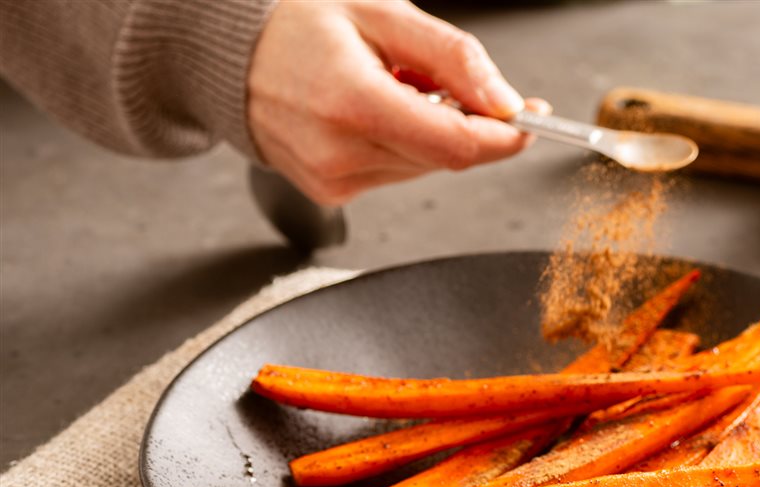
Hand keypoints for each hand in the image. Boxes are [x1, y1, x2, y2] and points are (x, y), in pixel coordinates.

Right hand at [246, 0, 544, 205]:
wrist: (225, 51)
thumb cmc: (298, 23)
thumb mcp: (383, 14)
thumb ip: (453, 58)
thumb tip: (506, 102)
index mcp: (351, 102)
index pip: (456, 144)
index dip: (503, 136)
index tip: (530, 119)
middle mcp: (338, 152)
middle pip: (446, 158)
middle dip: (468, 125)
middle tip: (457, 84)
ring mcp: (331, 179)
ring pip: (423, 167)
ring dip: (430, 132)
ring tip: (392, 87)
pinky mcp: (328, 192)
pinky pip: (394, 173)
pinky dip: (401, 144)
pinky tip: (372, 112)